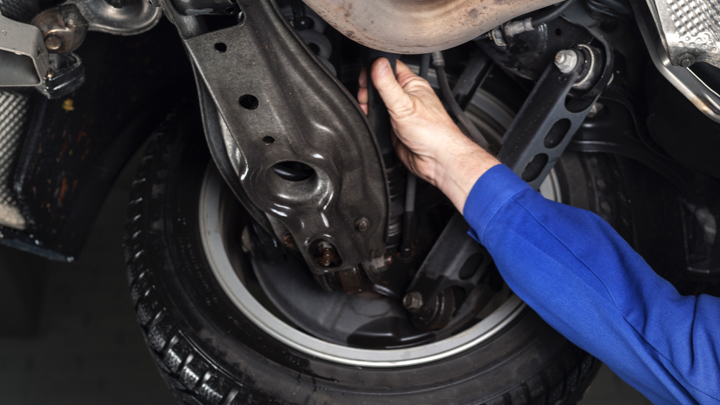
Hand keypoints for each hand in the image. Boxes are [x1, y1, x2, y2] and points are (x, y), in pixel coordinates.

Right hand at [358, 58, 499, 212]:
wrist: (436, 160)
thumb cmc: (433, 132)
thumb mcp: (405, 104)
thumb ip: (388, 84)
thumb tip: (378, 64)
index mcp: (412, 85)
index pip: (391, 67)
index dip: (376, 68)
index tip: (366, 77)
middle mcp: (406, 98)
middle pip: (380, 86)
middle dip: (368, 91)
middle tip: (366, 97)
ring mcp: (399, 113)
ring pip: (377, 104)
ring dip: (369, 107)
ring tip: (367, 110)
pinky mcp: (394, 129)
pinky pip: (378, 121)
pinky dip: (372, 121)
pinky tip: (372, 122)